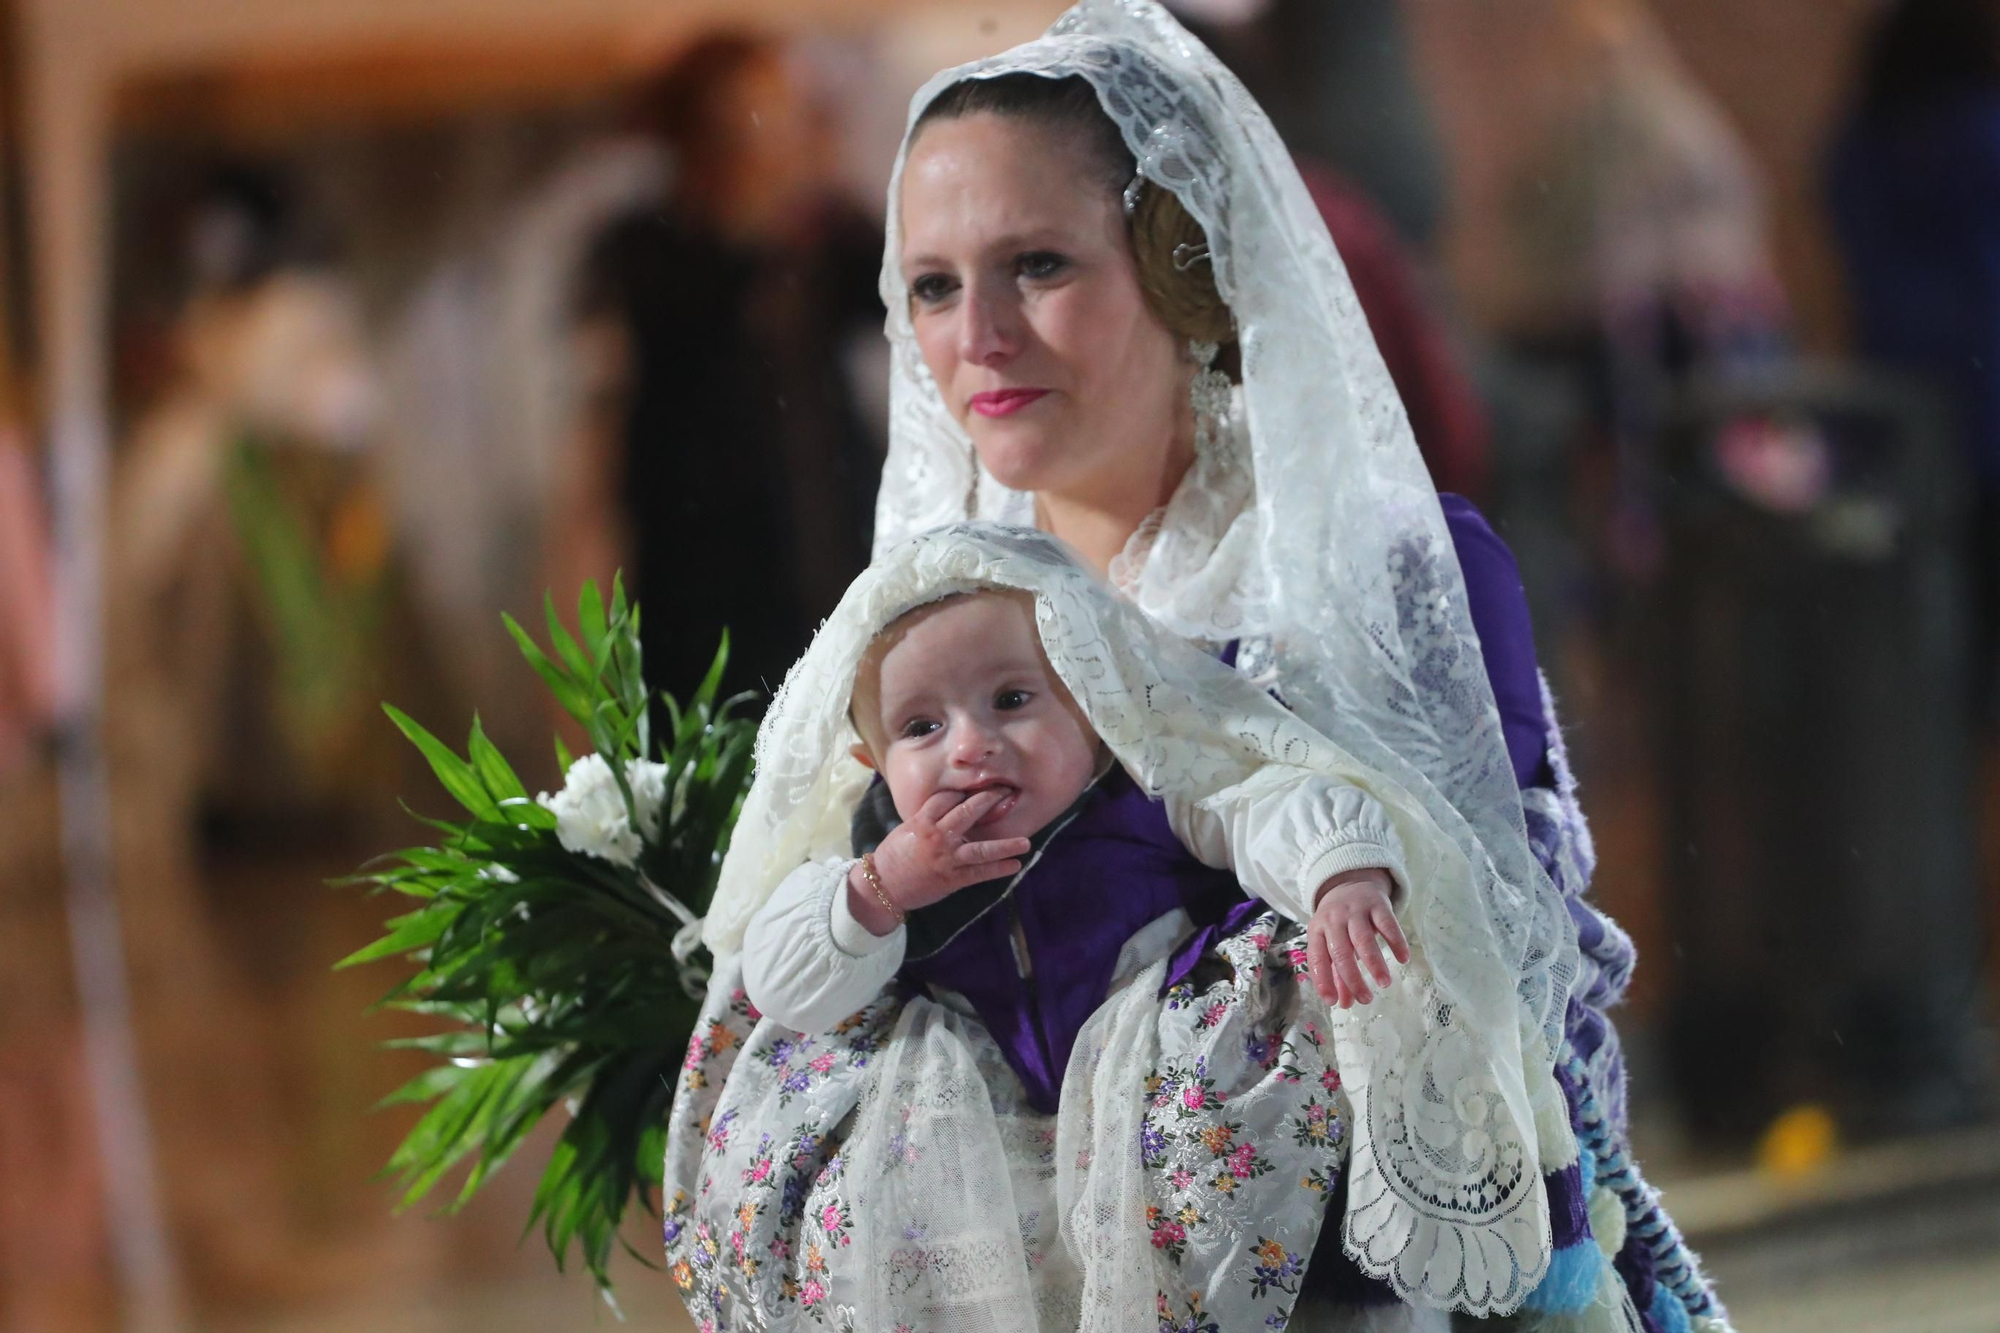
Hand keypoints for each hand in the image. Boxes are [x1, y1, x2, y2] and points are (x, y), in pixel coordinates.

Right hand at [846, 788, 1030, 934]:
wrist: (883, 886)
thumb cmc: (892, 857)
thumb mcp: (906, 830)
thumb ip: (926, 818)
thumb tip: (947, 806)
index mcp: (922, 821)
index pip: (946, 798)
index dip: (963, 791)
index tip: (979, 784)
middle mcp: (937, 836)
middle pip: (967, 813)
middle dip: (988, 800)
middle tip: (1006, 791)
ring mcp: (947, 858)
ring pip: (981, 849)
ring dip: (1005, 845)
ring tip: (1026, 842)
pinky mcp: (952, 878)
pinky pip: (980, 874)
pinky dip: (998, 870)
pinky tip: (1015, 865)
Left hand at [1306, 867, 1409, 1008]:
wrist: (1350, 883)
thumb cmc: (1339, 923)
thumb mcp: (1332, 944)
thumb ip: (1337, 975)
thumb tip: (1345, 1004)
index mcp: (1317, 931)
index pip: (1317, 959)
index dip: (1323, 981)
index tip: (1332, 1002)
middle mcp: (1334, 920)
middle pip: (1341, 952)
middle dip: (1353, 978)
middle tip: (1366, 999)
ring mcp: (1355, 911)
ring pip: (1363, 939)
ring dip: (1374, 963)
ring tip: (1384, 983)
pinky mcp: (1377, 904)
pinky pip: (1387, 924)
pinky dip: (1396, 942)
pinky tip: (1403, 959)